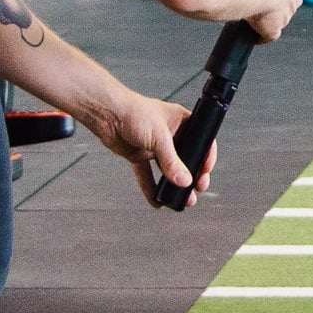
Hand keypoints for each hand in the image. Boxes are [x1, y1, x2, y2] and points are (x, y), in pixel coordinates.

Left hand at [88, 91, 207, 203]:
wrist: (106, 114)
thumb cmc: (134, 112)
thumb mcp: (159, 137)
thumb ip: (171, 161)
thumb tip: (184, 181)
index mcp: (181, 121)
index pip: (201, 140)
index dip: (206, 156)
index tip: (206, 171)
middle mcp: (170, 134)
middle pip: (186, 158)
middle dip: (192, 175)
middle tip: (197, 189)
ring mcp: (154, 146)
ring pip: (168, 169)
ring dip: (173, 185)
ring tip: (181, 199)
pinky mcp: (139, 155)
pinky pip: (148, 175)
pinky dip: (151, 188)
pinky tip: (156, 200)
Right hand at [247, 0, 305, 42]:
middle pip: (286, 4)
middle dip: (275, 4)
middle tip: (261, 0)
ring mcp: (285, 15)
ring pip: (279, 19)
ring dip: (269, 18)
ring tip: (255, 14)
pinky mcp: (273, 29)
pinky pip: (269, 36)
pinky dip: (262, 36)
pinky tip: (255, 34)